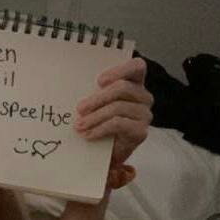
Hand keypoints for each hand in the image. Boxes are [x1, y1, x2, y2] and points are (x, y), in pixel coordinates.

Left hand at [74, 57, 151, 189]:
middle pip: (123, 88)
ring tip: (79, 125)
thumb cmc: (100, 123)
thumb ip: (94, 92)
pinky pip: (118, 124)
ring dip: (94, 117)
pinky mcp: (141, 132)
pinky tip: (89, 134)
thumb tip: (75, 86)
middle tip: (80, 108)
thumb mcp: (97, 104)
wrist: (105, 153)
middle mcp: (143, 97)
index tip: (99, 81)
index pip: (137, 66)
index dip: (120, 70)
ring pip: (118, 108)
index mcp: (134, 83)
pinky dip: (100, 129)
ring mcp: (144, 114)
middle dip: (98, 98)